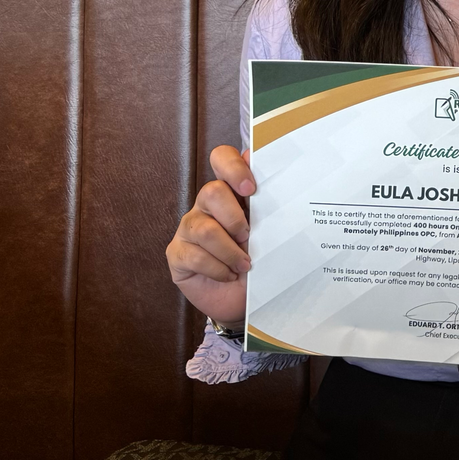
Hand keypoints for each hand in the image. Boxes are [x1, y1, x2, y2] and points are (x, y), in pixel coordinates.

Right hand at [165, 145, 255, 328]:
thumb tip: (281, 176)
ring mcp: (189, 228)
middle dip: (234, 217)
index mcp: (232, 193)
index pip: (222, 159)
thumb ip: (270, 206)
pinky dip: (218, 269)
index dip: (233, 167)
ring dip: (230, 251)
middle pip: (211, 191)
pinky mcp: (177, 254)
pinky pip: (195, 256)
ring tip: (245, 265)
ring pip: (204, 228)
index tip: (251, 188)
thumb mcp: (270, 234)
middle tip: (249, 236)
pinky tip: (228, 275)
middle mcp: (207, 206)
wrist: (244, 300)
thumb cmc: (260, 262)